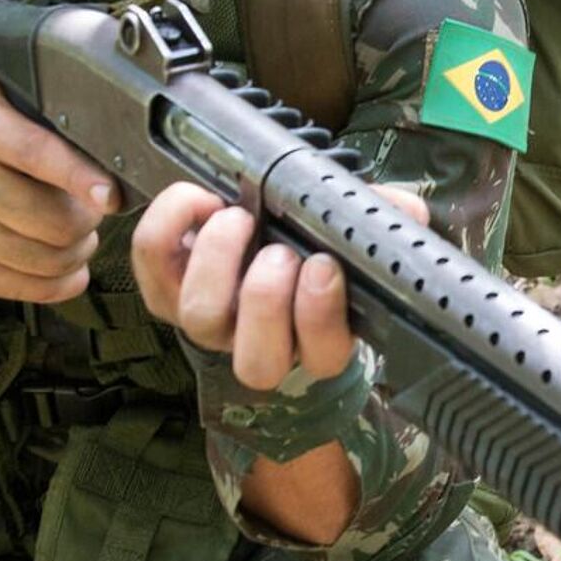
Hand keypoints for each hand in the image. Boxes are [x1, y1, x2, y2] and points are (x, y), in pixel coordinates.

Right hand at [0, 79, 116, 300]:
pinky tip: (65, 265)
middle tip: (90, 211)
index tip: (111, 196)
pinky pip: (36, 289)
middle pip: (57, 219)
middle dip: (89, 220)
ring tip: (74, 234)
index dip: (81, 177)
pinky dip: (65, 281)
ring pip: (52, 258)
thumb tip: (114, 150)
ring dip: (80, 250)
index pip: (36, 152)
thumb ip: (42, 120)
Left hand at [131, 182, 429, 393]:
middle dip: (267, 300)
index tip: (323, 266)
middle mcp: (261, 345)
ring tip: (238, 218)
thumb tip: (408, 212)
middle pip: (256, 360)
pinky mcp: (164, 290)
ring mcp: (209, 323)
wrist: (256, 243)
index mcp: (318, 341)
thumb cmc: (313, 248)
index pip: (323, 355)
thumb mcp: (355, 236)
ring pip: (200, 317)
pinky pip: (152, 263)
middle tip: (279, 250)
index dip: (320, 317)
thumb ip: (384, 221)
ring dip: (219, 259)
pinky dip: (170, 223)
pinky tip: (202, 200)